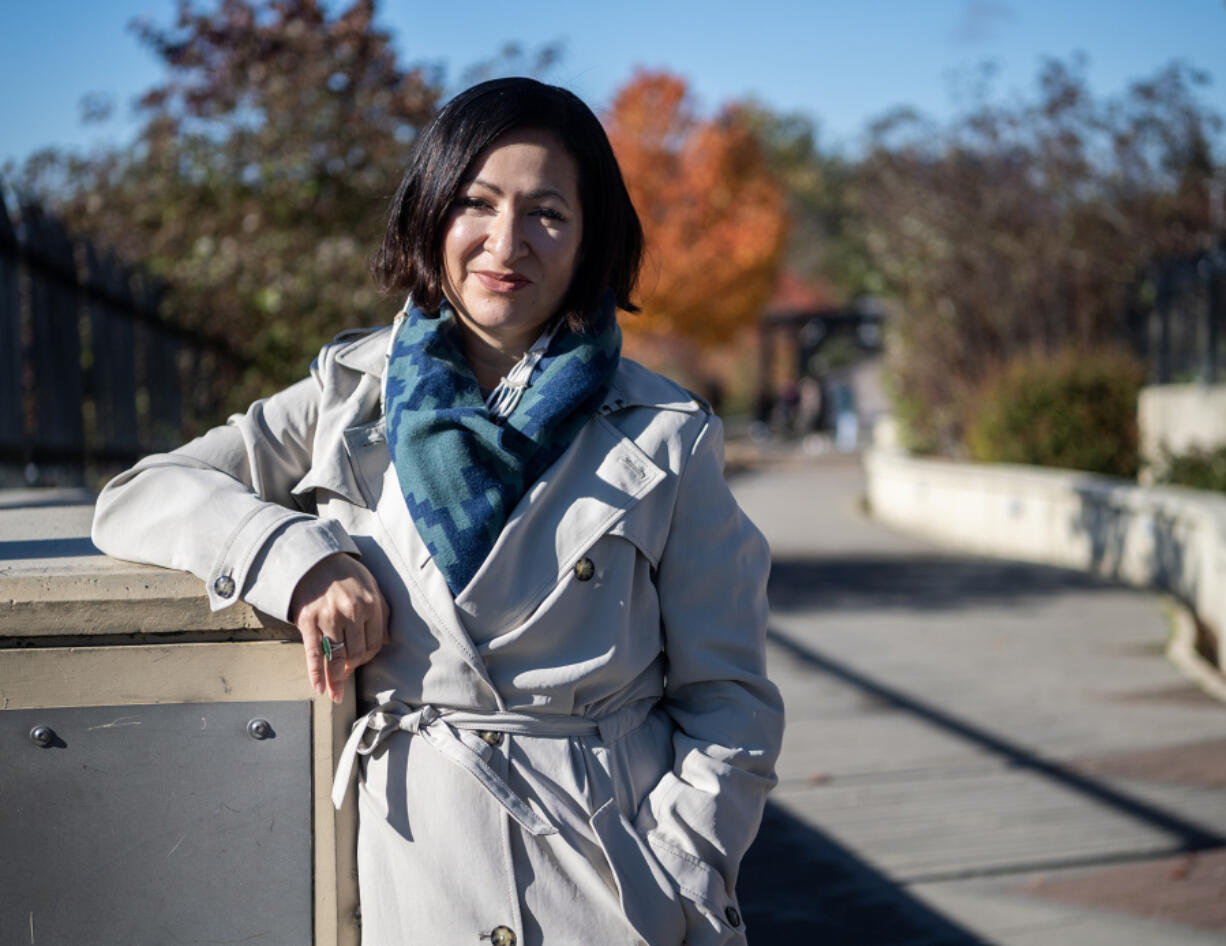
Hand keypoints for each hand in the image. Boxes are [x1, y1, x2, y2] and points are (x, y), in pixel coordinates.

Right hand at [290, 552, 389, 703]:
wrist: (315, 560)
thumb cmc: (346, 575)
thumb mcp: (371, 587)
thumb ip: (381, 612)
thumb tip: (388, 640)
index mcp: (370, 605)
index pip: (375, 643)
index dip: (369, 656)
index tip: (363, 661)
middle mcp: (351, 613)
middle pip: (357, 653)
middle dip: (354, 666)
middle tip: (348, 674)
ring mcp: (328, 618)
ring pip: (337, 657)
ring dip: (337, 679)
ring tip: (336, 696)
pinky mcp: (308, 622)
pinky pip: (314, 653)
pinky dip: (316, 673)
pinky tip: (319, 687)